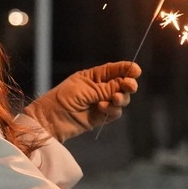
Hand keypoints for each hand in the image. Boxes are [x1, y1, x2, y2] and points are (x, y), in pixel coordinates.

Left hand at [23, 61, 141, 141]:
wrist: (51, 119)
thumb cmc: (63, 98)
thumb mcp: (86, 89)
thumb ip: (106, 88)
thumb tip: (125, 84)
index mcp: (94, 76)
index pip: (114, 70)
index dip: (126, 69)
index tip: (136, 71)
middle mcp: (99, 88)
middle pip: (121, 85)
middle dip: (128, 85)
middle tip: (129, 86)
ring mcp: (100, 102)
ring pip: (121, 99)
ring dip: (120, 99)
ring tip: (114, 99)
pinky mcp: (100, 116)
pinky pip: (114, 112)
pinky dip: (112, 110)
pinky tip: (102, 108)